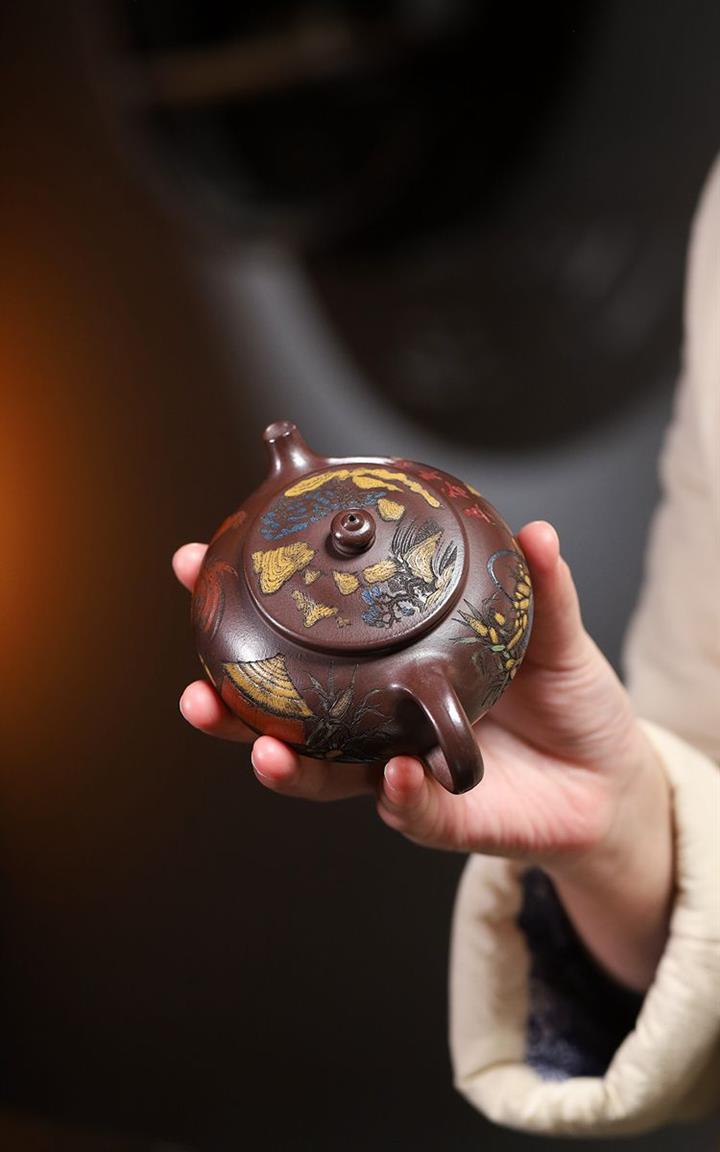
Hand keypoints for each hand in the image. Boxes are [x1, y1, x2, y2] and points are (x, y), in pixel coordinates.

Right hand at [173, 522, 672, 988]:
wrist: (607, 781)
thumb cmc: (565, 701)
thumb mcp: (554, 636)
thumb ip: (541, 590)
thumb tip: (537, 531)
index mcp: (388, 668)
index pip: (306, 639)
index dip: (248, 610)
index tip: (193, 568)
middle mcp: (379, 723)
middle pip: (288, 717)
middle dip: (232, 708)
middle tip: (198, 692)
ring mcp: (400, 771)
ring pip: (325, 775)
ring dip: (287, 766)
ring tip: (264, 752)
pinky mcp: (441, 817)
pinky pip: (410, 811)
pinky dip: (400, 795)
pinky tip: (395, 777)